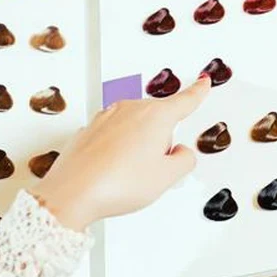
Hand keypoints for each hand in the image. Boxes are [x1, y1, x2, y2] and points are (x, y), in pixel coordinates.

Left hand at [30, 76, 211, 230]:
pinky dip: (116, 151)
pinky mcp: (89, 130)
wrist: (71, 193)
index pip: (185, 100)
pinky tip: (111, 172)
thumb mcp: (167, 177)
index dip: (198, 92)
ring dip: (137, 147)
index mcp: (156, 116)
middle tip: (152, 170)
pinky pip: (113, 137)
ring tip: (128, 175)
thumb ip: (184, 160)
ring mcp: (107, 117)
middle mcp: (131, 109)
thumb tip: (181, 152)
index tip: (204, 82)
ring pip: (135, 129)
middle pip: (158, 120)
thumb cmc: (117, 183)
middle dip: (161, 142)